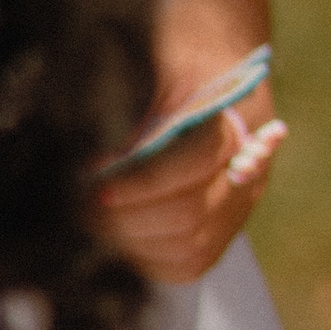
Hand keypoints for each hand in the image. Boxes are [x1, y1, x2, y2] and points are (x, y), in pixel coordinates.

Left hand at [93, 77, 285, 286]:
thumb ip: (141, 113)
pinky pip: (187, 265)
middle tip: (81, 206)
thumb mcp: (164, 67)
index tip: (95, 180)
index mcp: (238, 123)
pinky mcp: (224, 233)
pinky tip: (119, 236)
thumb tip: (99, 166)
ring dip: (131, 241)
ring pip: (189, 247)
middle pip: (190, 214)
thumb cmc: (185, 64)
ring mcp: (240, 208)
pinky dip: (146, 258)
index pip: (195, 162)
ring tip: (93, 220)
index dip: (142, 180)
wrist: (218, 72)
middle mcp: (249, 173)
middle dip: (127, 217)